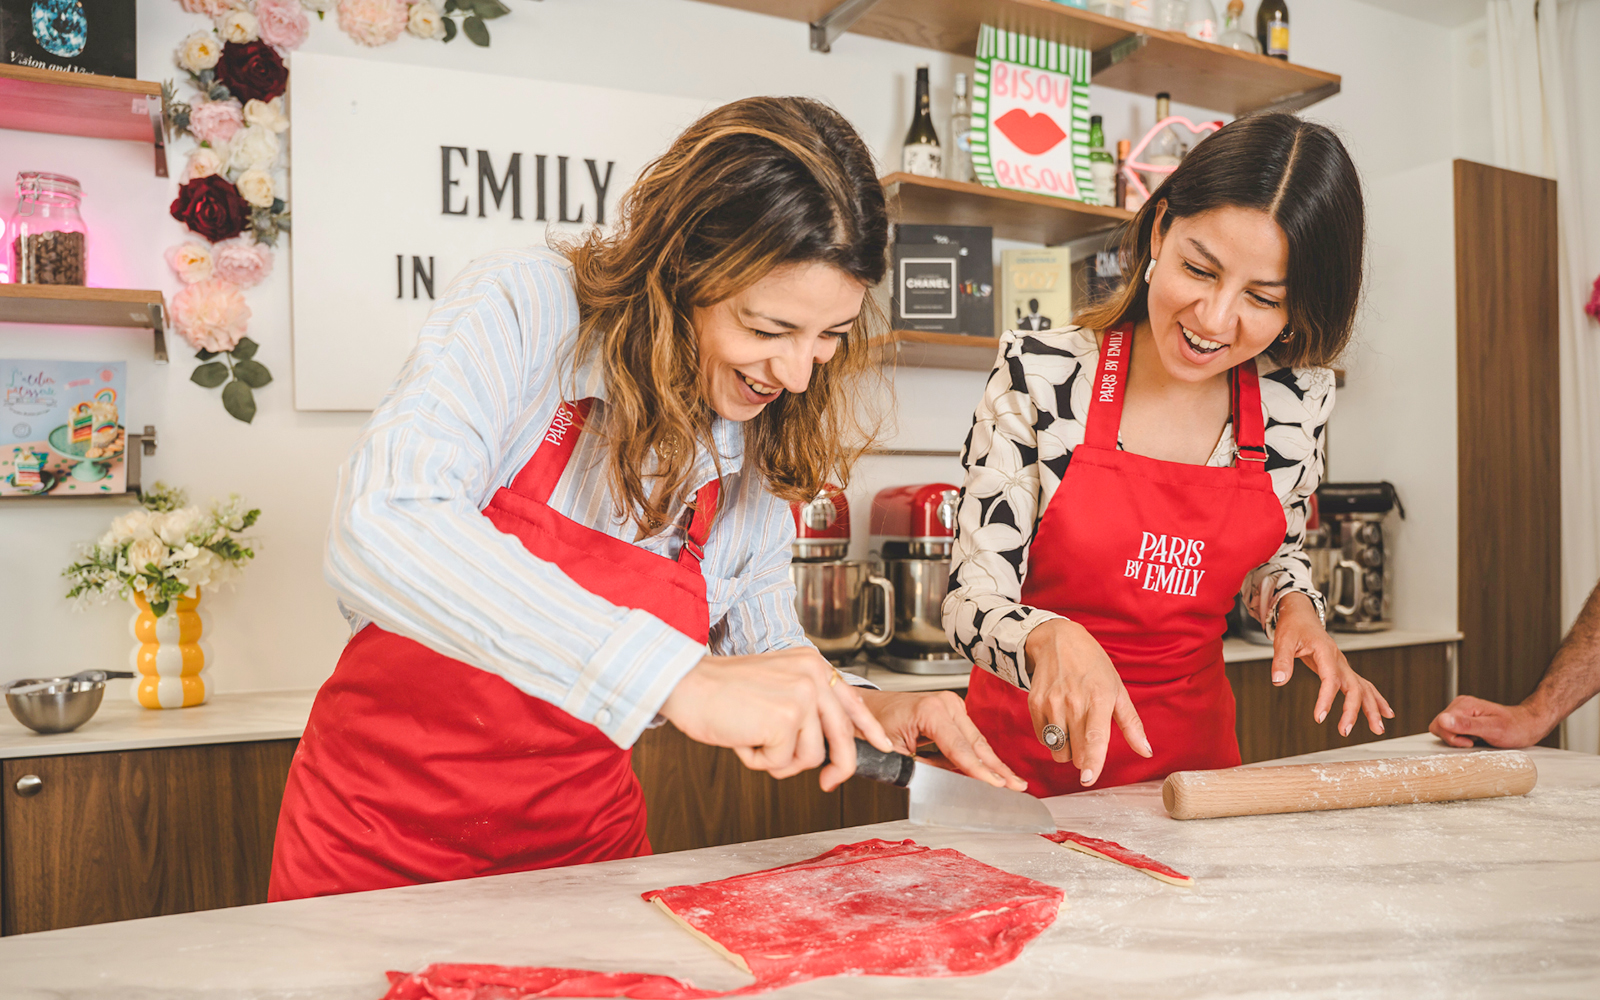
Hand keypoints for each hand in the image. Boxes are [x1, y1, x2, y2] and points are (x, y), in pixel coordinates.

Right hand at [660, 648, 893, 791]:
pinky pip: (781, 763)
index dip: (868, 729)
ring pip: (809, 757)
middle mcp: (812, 676)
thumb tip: (825, 745)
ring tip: (752, 738)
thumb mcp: (773, 685)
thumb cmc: (720, 690)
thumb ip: (803, 705)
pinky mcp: (785, 720)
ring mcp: (801, 697)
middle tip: (829, 783)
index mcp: (811, 664)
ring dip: (778, 760)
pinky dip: (758, 760)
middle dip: (838, 767)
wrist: (686, 684)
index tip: (883, 745)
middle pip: (841, 738)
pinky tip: (742, 738)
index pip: (851, 701)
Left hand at [856, 689, 1026, 790]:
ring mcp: (950, 704)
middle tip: (1017, 787)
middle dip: (997, 767)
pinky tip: (996, 771)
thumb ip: (927, 769)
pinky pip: (969, 737)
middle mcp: (944, 703)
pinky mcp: (951, 710)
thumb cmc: (873, 726)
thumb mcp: (896, 754)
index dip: (981, 771)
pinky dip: (980, 755)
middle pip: (976, 743)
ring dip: (993, 763)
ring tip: (1013, 783)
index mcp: (930, 711)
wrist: (863, 707)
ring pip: (977, 740)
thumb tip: (955, 783)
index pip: (961, 748)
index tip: (998, 786)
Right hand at [1022, 618, 1151, 786]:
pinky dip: (1052, 738)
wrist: (1058, 640)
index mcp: (1099, 699)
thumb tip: (1146, 752)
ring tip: (1073, 729)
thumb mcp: (1117, 690)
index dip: (1092, 760)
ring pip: (1058, 749)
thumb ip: (1131, 724)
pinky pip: (1043, 738)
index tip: (1088, 778)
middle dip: (1084, 757)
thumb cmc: (1093, 666)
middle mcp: (1073, 702)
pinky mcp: (1034, 703)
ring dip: (1067, 749)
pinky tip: (1059, 721)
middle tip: (1088, 739)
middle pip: (1075, 751)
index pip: (1094, 736)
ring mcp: (1051, 702)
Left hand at [1270, 593, 1393, 736]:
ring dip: (1372, 709)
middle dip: (1352, 710)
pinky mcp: (1342, 670)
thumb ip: (1281, 661)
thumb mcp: (1283, 640)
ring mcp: (1343, 665)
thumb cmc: (1293, 626)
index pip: (1330, 679)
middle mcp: (1339, 660)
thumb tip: (1278, 681)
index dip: (1326, 699)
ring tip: (1378, 729)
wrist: (1301, 615)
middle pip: (1354, 687)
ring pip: (1364, 688)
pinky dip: (1375, 700)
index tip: (1319, 717)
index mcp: (1326, 652)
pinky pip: (1363, 686)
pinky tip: (1384, 713)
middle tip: (1344, 731)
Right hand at [1430, 695, 1553, 747]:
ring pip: (1444, 729)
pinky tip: (1476, 738)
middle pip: (1439, 726)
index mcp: (1463, 705)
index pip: (1439, 723)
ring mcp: (1461, 711)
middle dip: (1454, 739)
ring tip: (1477, 738)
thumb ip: (1466, 725)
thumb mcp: (1492, 729)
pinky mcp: (1464, 718)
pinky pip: (1452, 730)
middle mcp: (1460, 705)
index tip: (1471, 742)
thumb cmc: (1515, 728)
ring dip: (1458, 739)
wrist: (1528, 725)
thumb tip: (1443, 720)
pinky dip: (1462, 737)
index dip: (1452, 737)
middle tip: (1474, 741)